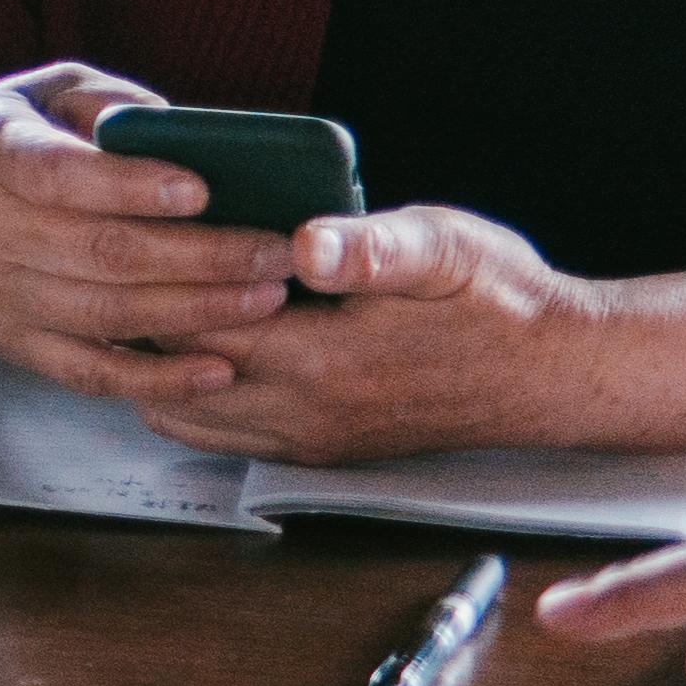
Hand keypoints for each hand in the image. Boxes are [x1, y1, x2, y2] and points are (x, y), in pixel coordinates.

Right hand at [0, 67, 289, 404]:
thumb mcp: (26, 95)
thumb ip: (104, 101)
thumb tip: (187, 132)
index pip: (63, 177)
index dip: (135, 186)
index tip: (202, 188)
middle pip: (105, 253)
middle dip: (205, 256)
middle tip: (277, 252)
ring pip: (110, 314)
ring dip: (199, 312)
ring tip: (268, 297)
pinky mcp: (10, 343)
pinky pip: (91, 372)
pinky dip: (158, 379)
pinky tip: (216, 369)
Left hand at [141, 203, 601, 461]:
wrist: (554, 370)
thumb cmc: (498, 301)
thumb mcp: (443, 248)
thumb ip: (371, 248)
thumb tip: (310, 242)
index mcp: (323, 362)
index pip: (188, 329)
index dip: (156, 283)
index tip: (142, 238)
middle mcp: (306, 414)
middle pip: (170, 377)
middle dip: (143, 325)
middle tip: (131, 267)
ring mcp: (312, 439)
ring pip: (188, 415)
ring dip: (163, 364)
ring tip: (162, 301)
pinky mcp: (323, 448)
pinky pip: (227, 433)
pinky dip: (197, 393)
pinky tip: (204, 341)